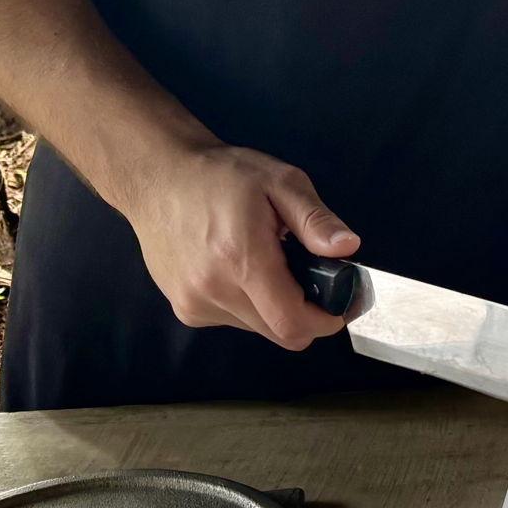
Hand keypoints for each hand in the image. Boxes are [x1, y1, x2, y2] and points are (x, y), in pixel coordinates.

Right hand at [124, 136, 358, 350]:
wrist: (159, 177)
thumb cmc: (223, 175)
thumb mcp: (280, 182)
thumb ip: (314, 219)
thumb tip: (348, 248)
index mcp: (243, 261)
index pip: (292, 322)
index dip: (325, 320)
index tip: (343, 302)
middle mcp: (215, 292)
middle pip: (279, 332)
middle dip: (306, 312)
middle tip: (312, 275)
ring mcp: (194, 305)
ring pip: (258, 328)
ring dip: (275, 307)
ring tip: (270, 263)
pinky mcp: (183, 309)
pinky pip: (233, 320)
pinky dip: (249, 304)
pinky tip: (240, 268)